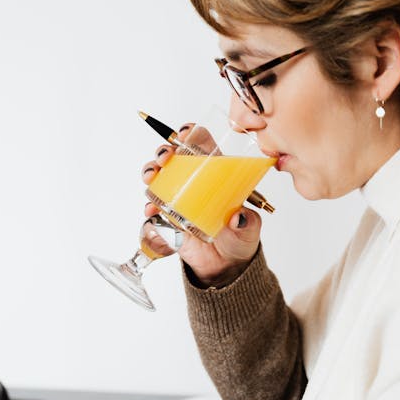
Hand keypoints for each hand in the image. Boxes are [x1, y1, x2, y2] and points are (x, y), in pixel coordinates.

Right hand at [140, 123, 261, 286]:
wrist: (224, 266)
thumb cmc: (239, 237)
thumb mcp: (249, 228)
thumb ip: (247, 222)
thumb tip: (238, 216)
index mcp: (214, 173)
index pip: (201, 143)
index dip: (191, 133)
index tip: (185, 134)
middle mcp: (192, 180)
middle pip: (173, 155)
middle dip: (163, 151)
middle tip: (165, 158)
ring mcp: (177, 197)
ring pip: (157, 175)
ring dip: (151, 171)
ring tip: (152, 178)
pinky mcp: (166, 217)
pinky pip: (152, 207)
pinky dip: (149, 206)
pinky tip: (152, 211)